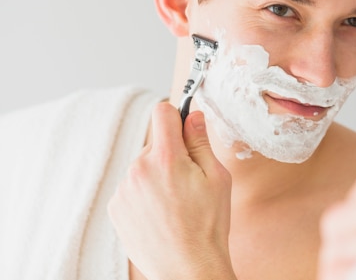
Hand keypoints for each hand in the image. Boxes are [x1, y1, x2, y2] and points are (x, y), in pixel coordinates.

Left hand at [107, 102, 236, 279]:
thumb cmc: (208, 224)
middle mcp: (139, 169)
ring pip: (143, 167)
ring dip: (157, 176)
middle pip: (155, 144)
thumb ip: (201, 142)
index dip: (177, 116)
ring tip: (174, 204)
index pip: (163, 113)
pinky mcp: (117, 207)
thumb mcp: (217, 178)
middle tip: (189, 182)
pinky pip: (133, 187)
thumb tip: (194, 116)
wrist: (188, 268)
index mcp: (166, 158)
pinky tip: (161, 214)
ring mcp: (124, 189)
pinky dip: (145, 194)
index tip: (184, 127)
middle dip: (171, 154)